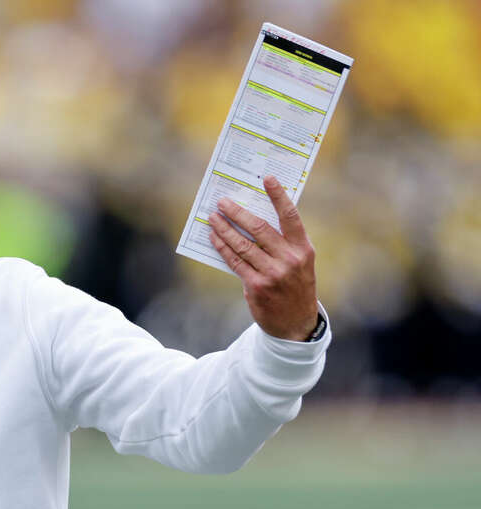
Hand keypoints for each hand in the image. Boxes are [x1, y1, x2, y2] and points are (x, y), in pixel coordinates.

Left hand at [207, 175, 317, 340]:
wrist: (296, 323)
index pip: (290, 217)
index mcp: (303, 249)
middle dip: (238, 213)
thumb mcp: (299, 263)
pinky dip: (223, 248)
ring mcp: (272, 274)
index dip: (279, 196)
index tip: (268, 178)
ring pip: (242, 245)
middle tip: (222, 202)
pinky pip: (235, 262)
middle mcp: (289, 259)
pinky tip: (214, 238)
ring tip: (213, 218)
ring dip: (224, 229)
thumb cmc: (295, 286)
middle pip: (259, 228)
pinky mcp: (256, 287)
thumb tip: (251, 220)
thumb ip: (283, 243)